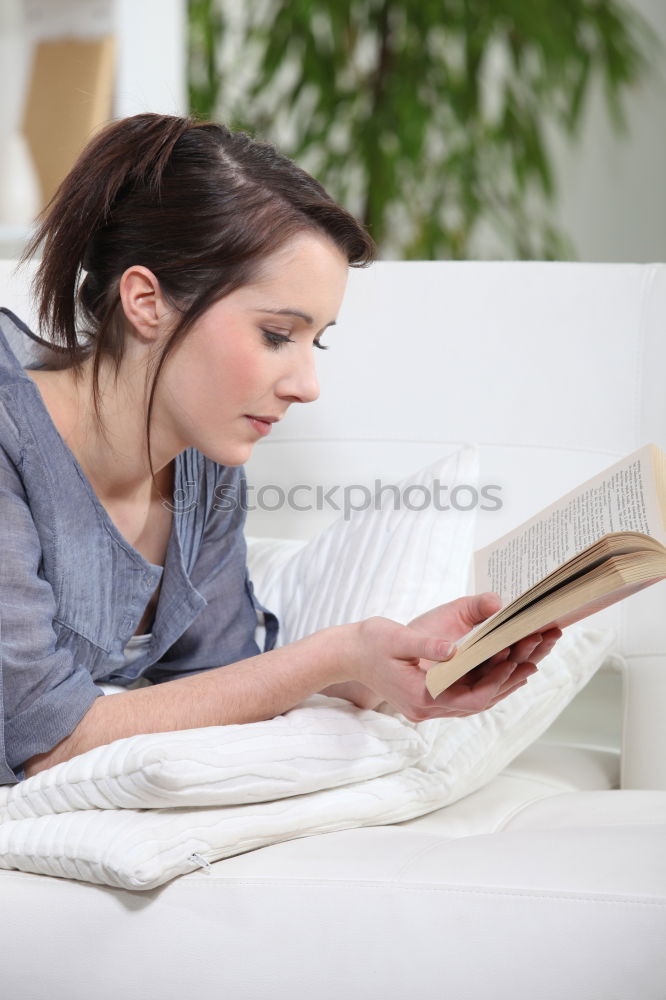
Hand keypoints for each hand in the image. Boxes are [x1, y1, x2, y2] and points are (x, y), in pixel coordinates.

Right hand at [332, 594, 560, 721]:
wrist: (346, 655)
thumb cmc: (369, 643)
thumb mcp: (395, 638)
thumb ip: (424, 645)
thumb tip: (452, 649)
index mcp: (421, 697)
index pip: (471, 698)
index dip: (497, 680)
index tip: (517, 657)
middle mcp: (427, 709)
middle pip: (480, 702)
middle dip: (509, 679)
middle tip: (536, 655)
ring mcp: (428, 707)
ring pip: (475, 701)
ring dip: (502, 682)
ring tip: (530, 660)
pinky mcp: (429, 699)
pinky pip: (466, 695)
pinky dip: (486, 681)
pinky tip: (502, 665)